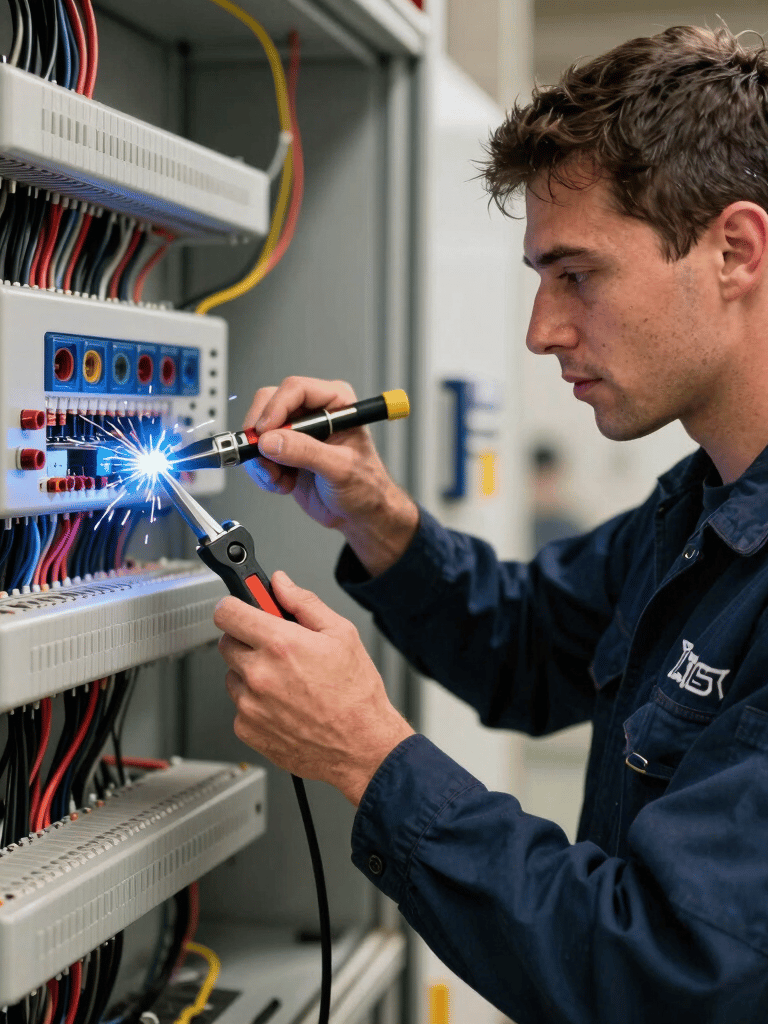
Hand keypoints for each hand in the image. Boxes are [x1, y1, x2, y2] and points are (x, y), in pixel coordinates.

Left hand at [215, 571, 414, 805]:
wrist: (362, 747)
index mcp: (280, 644)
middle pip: (227, 642)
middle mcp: (259, 674)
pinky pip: (239, 705)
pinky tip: (285, 704)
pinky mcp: (247, 729)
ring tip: (287, 682)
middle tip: (277, 648)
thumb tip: (281, 584)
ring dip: (251, 673)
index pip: (227, 612)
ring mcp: (249, 704)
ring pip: (233, 675)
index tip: (242, 609)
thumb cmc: (356, 694)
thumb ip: (304, 603)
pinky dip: (256, 703)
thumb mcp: (341, 633)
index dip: (235, 606)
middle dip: (248, 640)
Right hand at [243, 376, 418, 576]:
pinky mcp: (285, 452)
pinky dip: (263, 471)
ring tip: (281, 478)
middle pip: (269, 404)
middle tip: (265, 457)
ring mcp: (297, 432)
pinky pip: (258, 453)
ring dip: (262, 458)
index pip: (296, 389)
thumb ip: (306, 452)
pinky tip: (284, 484)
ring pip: (259, 430)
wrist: (360, 514)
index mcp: (335, 403)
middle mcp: (314, 412)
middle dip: (262, 434)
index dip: (275, 408)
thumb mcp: (340, 468)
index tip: (265, 432)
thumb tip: (272, 441)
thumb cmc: (366, 487)